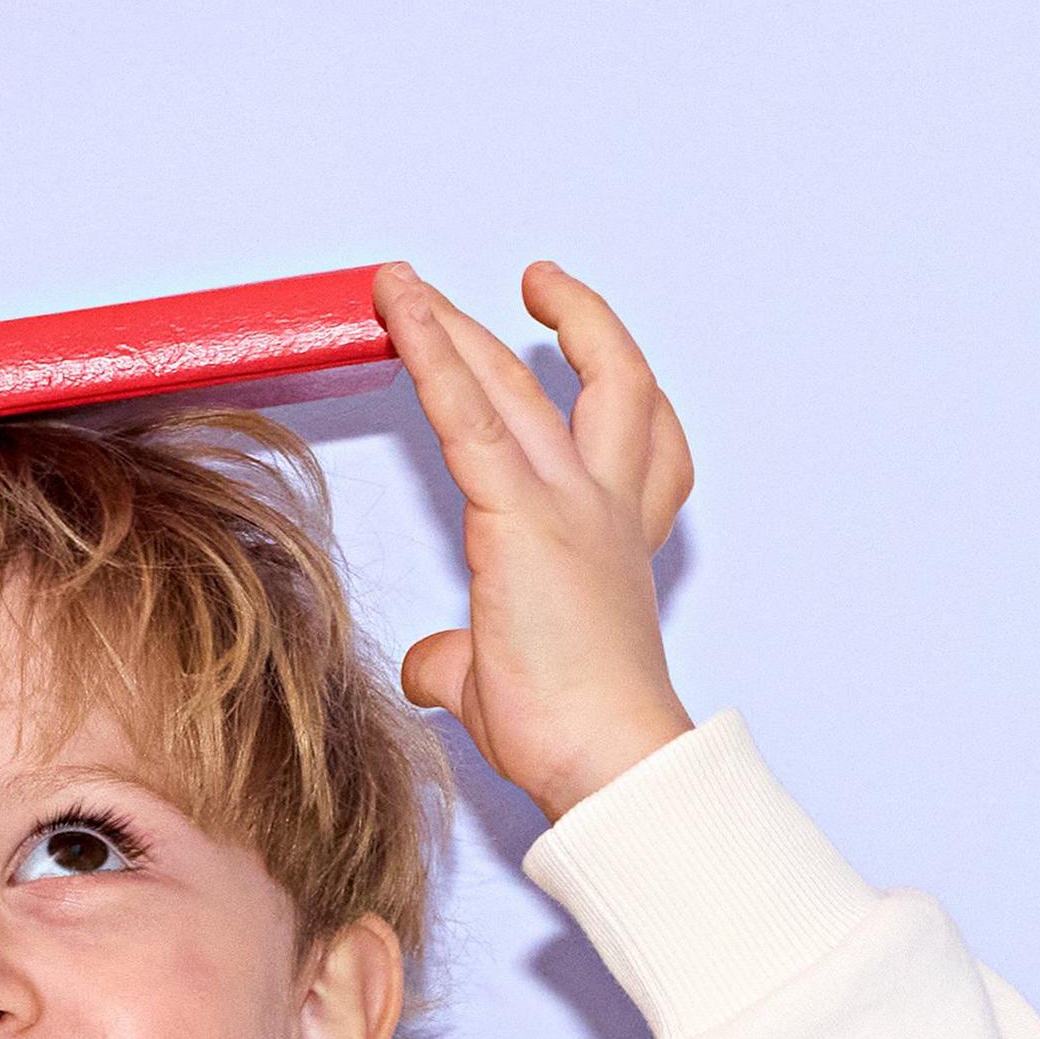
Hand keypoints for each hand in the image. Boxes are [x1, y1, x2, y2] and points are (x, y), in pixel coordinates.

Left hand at [371, 258, 704, 818]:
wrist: (607, 757)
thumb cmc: (574, 733)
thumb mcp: (503, 684)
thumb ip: (462, 660)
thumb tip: (431, 666)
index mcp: (619, 540)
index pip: (640, 442)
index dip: (611, 384)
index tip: (583, 352)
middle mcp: (605, 506)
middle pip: (596, 382)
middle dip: (561, 323)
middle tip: (526, 282)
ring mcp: (570, 502)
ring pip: (519, 379)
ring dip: (464, 321)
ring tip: (413, 281)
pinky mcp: (518, 512)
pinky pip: (466, 411)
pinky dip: (430, 350)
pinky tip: (398, 309)